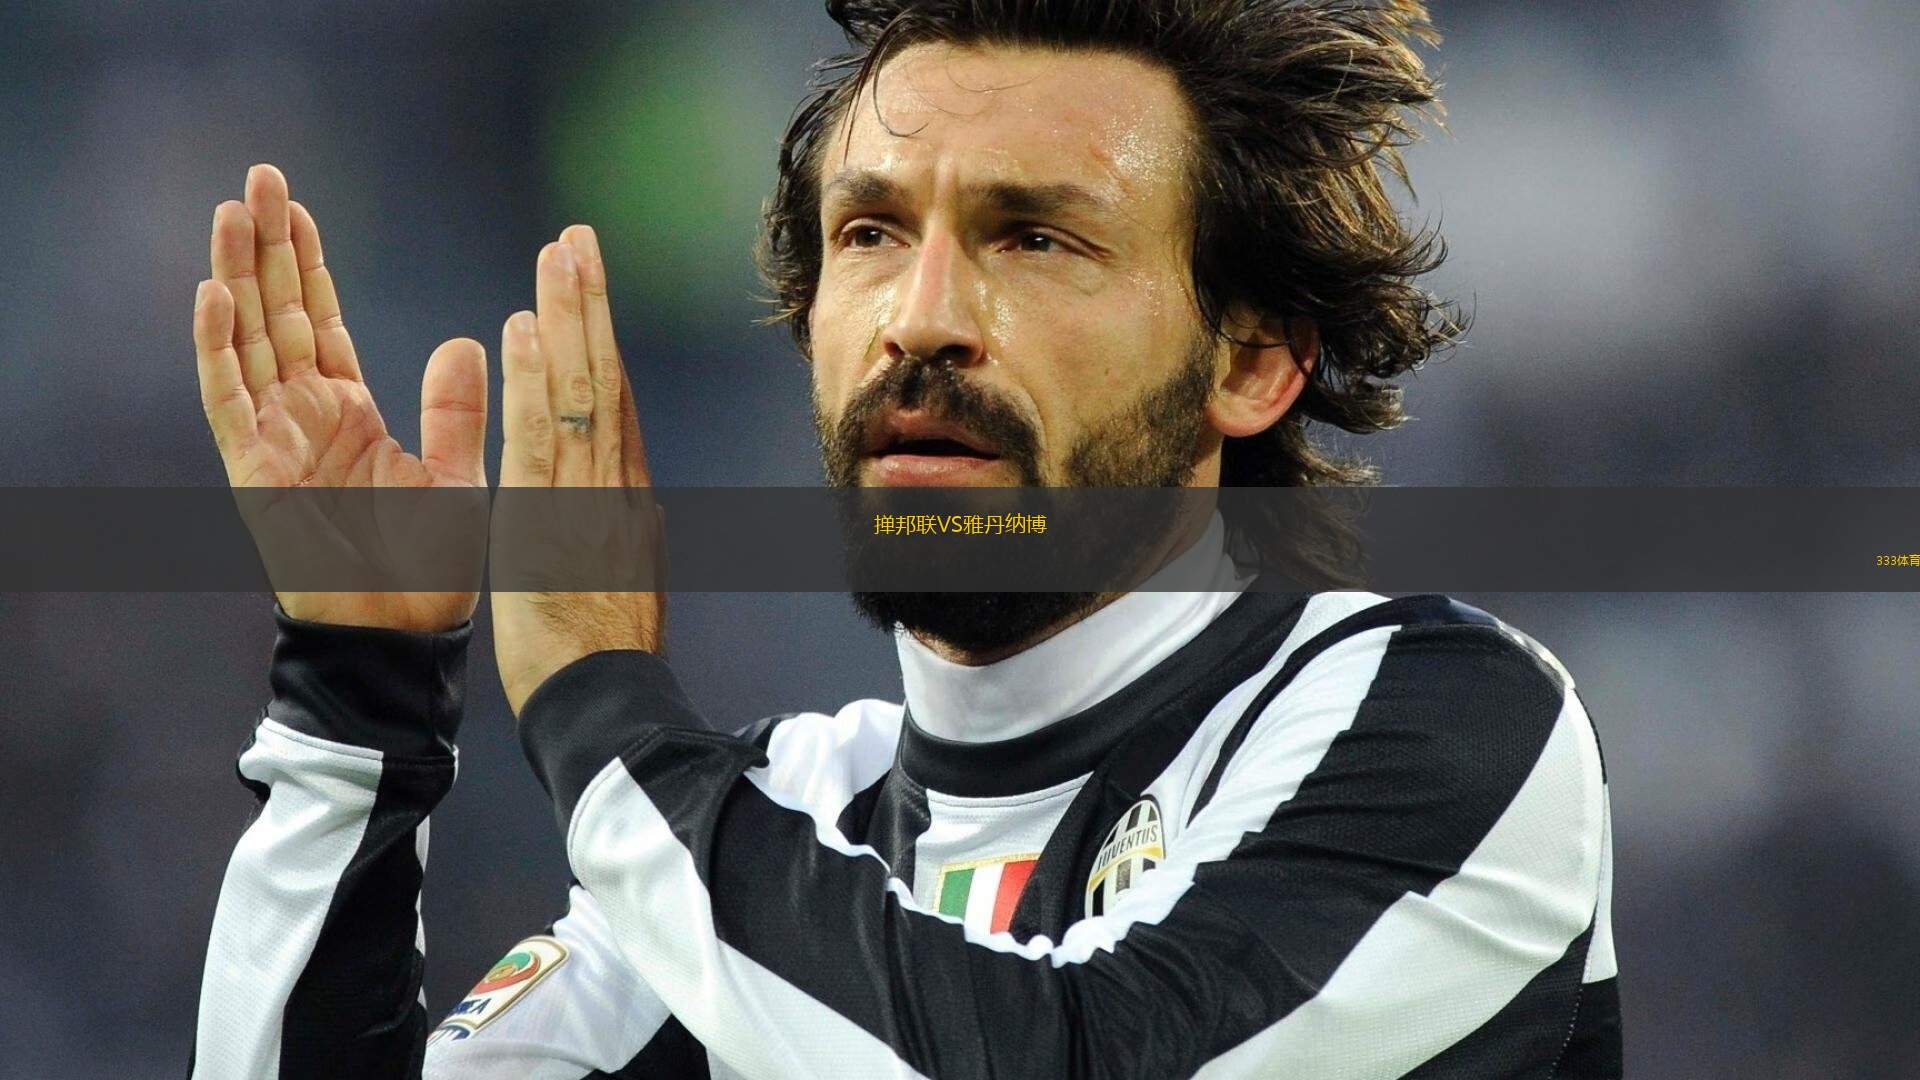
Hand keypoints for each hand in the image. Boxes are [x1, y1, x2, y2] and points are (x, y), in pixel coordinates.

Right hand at [191, 164, 487, 631]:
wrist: (402, 635)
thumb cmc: (428, 569)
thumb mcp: (455, 476)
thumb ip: (453, 408)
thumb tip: (468, 337)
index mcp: (350, 411)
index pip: (320, 321)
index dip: (306, 264)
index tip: (297, 205)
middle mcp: (305, 417)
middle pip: (276, 314)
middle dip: (265, 246)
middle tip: (259, 177)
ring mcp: (274, 440)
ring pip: (246, 341)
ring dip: (236, 276)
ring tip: (231, 211)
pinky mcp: (255, 472)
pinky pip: (229, 402)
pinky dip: (219, 350)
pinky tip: (215, 295)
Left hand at [491, 225, 663, 715]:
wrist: (606, 710)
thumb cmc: (602, 661)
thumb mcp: (621, 585)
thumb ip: (617, 532)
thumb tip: (624, 501)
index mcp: (628, 505)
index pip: (616, 409)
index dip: (600, 343)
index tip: (585, 290)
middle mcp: (618, 491)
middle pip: (607, 382)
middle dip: (590, 307)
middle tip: (575, 240)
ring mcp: (593, 502)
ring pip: (583, 394)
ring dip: (568, 318)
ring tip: (557, 256)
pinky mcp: (558, 521)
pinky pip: (544, 439)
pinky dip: (536, 381)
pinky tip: (523, 331)